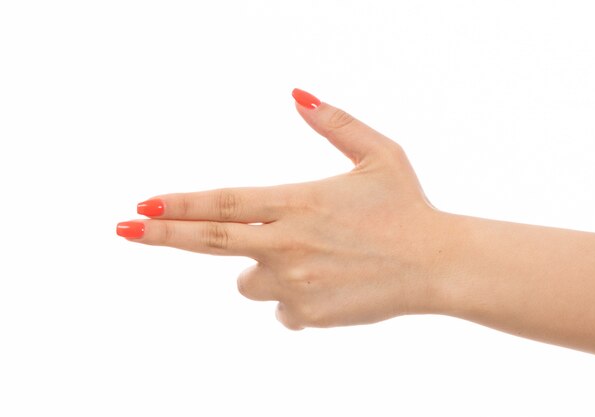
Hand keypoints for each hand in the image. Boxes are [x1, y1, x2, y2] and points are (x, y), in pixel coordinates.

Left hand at [116, 88, 453, 329]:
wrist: (438, 265)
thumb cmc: (407, 205)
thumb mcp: (379, 152)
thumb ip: (334, 122)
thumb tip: (294, 93)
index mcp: (298, 202)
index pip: (223, 202)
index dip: (178, 204)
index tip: (141, 206)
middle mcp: (287, 244)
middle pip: (208, 242)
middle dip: (160, 236)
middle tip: (122, 230)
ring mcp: (295, 284)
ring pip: (247, 282)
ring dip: (259, 269)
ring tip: (308, 260)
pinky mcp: (308, 316)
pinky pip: (279, 310)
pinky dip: (291, 298)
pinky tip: (328, 285)